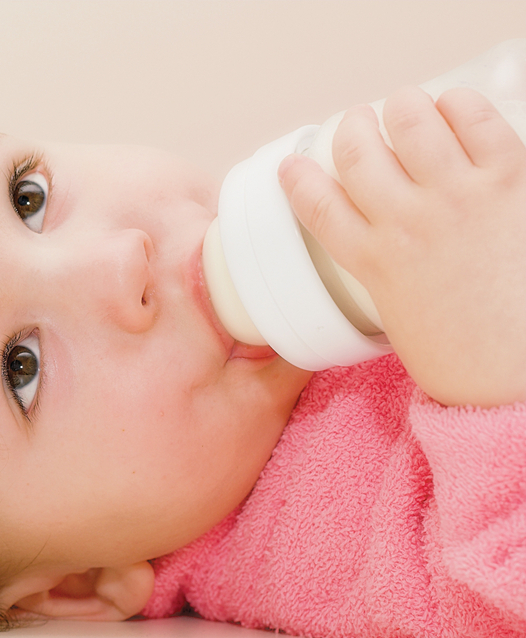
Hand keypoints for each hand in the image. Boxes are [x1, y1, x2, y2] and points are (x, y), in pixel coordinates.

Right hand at [279, 86, 525, 406]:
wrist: (520, 373)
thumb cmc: (467, 362)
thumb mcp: (400, 323)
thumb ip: (385, 281)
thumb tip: (388, 255)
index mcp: (373, 262)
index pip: (316, 204)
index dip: (298, 178)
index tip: (293, 166)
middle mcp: (406, 222)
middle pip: (357, 152)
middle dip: (352, 129)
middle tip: (358, 124)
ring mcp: (457, 197)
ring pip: (410, 122)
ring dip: (402, 108)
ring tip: (406, 108)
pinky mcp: (508, 178)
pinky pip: (475, 118)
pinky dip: (458, 105)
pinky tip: (454, 107)